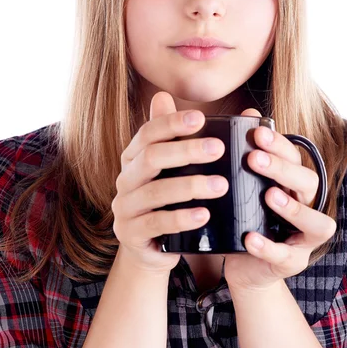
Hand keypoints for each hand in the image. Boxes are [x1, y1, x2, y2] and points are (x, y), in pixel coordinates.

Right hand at [112, 91, 227, 274]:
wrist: (151, 248)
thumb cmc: (168, 201)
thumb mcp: (174, 170)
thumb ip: (181, 138)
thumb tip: (190, 99)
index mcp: (134, 158)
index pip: (147, 133)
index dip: (171, 123)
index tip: (201, 117)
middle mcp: (124, 179)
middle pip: (151, 157)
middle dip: (185, 151)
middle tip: (218, 149)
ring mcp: (124, 208)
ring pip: (155, 192)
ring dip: (190, 186)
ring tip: (222, 185)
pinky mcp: (130, 234)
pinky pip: (155, 224)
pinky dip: (181, 218)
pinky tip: (204, 215)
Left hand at [224, 108, 336, 292]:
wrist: (244, 265)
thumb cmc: (247, 216)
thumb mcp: (245, 185)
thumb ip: (248, 153)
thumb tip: (246, 113)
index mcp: (295, 184)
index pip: (296, 158)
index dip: (280, 144)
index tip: (257, 133)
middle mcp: (308, 207)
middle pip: (309, 183)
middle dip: (283, 170)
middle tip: (255, 159)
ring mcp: (304, 238)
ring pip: (316, 223)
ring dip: (293, 208)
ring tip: (268, 196)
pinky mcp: (292, 263)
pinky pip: (286, 255)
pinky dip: (269, 246)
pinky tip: (250, 238)